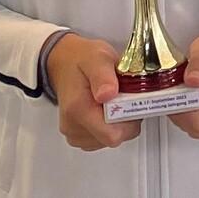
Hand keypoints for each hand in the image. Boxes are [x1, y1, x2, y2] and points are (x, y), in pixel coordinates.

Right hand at [44, 34, 141, 150]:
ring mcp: (74, 133)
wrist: (65, 63)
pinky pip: (103, 139)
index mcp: (77, 109)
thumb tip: (107, 93)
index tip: (134, 101)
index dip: (130, 121)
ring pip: (110, 139)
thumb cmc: (82, 60)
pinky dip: (111, 125)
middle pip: (113, 138)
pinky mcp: (78, 136)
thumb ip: (103, 76)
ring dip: (120, 123)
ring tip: (116, 100)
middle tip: (127, 96)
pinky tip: (109, 109)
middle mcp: (73, 126)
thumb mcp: (97, 58)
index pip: (112, 134)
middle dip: (127, 119)